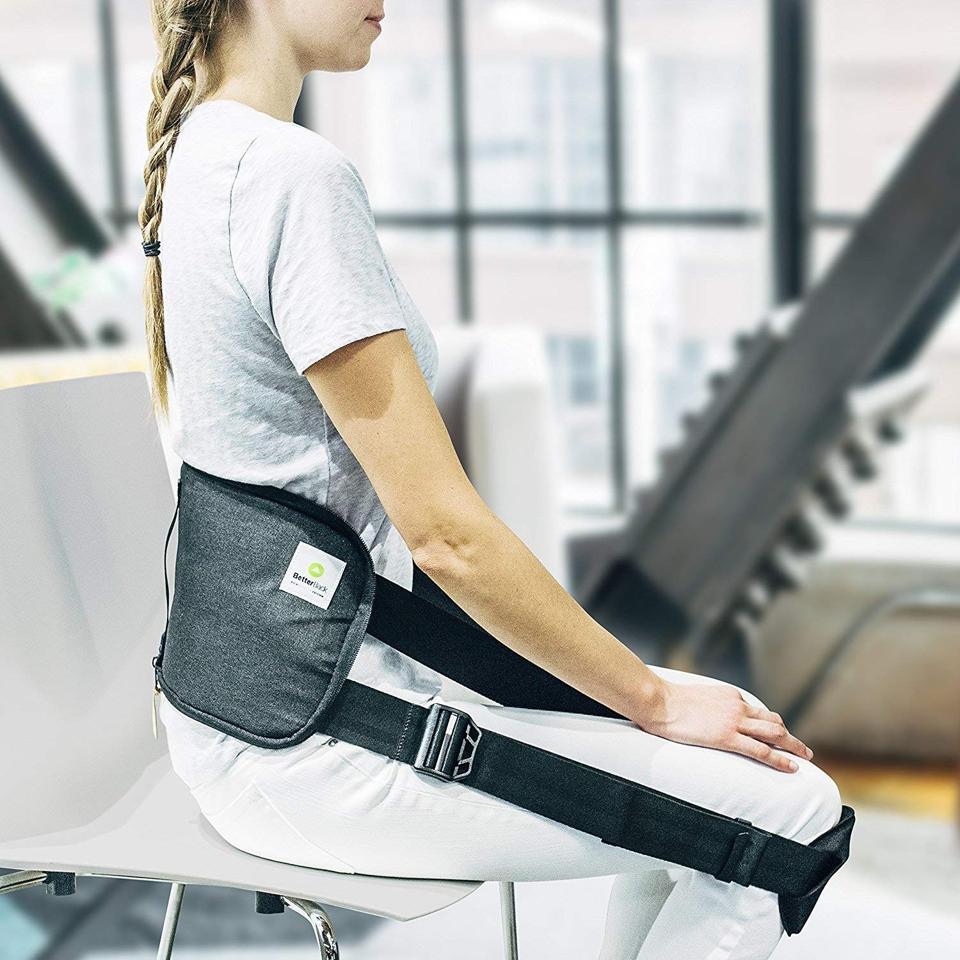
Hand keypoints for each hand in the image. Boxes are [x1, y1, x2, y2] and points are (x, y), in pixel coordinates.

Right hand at [635, 679, 813, 772]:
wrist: (659, 701)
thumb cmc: (668, 701)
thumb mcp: (695, 697)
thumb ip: (708, 706)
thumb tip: (705, 717)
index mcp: (729, 695)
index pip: (757, 710)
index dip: (771, 724)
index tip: (778, 734)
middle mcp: (737, 706)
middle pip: (773, 721)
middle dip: (789, 736)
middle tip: (802, 748)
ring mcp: (734, 721)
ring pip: (774, 733)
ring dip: (792, 745)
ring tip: (804, 756)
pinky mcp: (727, 737)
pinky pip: (761, 750)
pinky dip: (780, 758)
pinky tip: (791, 766)